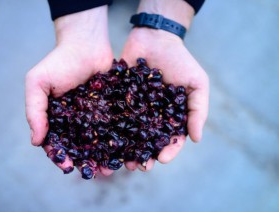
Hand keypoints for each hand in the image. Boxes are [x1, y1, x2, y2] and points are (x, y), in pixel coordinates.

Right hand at [25, 6, 114, 175]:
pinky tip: (126, 150)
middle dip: (87, 161)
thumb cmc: (59, 62)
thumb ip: (34, 111)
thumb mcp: (38, 83)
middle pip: (80, 146)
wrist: (87, 43)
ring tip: (112, 168)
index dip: (60, 156)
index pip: (56, 142)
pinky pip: (115, 127)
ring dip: (104, 156)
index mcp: (57, 118)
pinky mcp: (111, 109)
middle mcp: (76, 120)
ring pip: (100, 141)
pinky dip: (120, 140)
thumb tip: (36, 141)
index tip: (68, 166)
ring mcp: (95, 116)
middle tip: (96, 173)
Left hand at [121, 28, 208, 170]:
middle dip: (144, 155)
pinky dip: (109, 129)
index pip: (171, 139)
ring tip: (120, 161)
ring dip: (125, 149)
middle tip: (138, 166)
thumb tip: (196, 139)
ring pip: (129, 133)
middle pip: (148, 141)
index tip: (162, 160)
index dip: (168, 151)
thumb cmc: (180, 60)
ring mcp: (134, 108)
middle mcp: (152, 116)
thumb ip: (198, 110)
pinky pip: (114, 116)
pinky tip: (105, 140)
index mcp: (171, 116)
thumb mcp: (197, 84)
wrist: (155, 38)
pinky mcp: (118, 99)